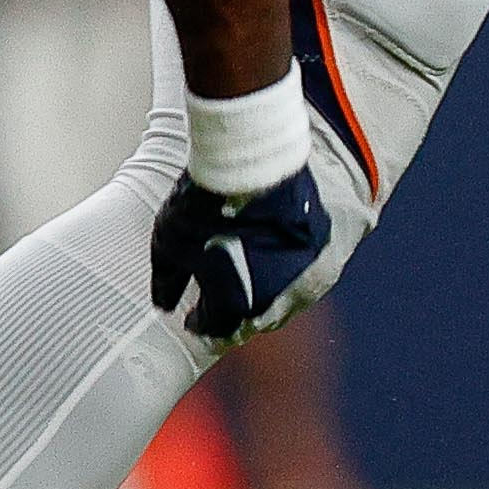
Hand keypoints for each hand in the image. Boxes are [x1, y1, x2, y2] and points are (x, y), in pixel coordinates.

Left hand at [149, 166, 329, 340]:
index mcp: (237, 302)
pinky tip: (275, 264)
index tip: (193, 319)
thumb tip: (165, 303)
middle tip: (222, 307)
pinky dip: (289, 276)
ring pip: (287, 300)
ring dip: (267, 300)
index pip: (217, 328)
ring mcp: (306, 269)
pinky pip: (306, 274)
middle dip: (237, 317)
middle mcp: (277, 295)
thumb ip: (168, 282)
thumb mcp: (170, 245)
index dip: (201, 324)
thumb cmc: (207, 202)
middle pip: (257, 320)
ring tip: (249, 288)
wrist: (254, 159)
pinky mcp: (323, 244)